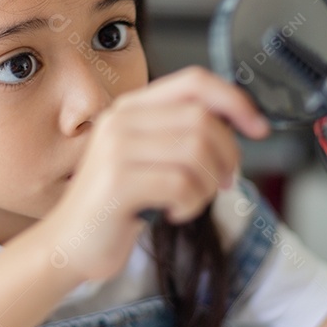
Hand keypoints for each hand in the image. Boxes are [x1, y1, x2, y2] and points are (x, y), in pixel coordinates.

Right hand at [45, 66, 269, 281]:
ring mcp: (116, 149)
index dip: (235, 100)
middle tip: (223, 183)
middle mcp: (121, 120)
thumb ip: (180, 135)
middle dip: (227, 156)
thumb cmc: (115, 206)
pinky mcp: (118, 182)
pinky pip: (181, 185)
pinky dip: (190, 205)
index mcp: (131, 108)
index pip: (195, 82)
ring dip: (208, 185)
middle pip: (203, 120)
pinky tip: (174, 213)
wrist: (68, 244)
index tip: (258, 128)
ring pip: (197, 152)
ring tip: (192, 200)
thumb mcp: (148, 159)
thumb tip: (239, 124)